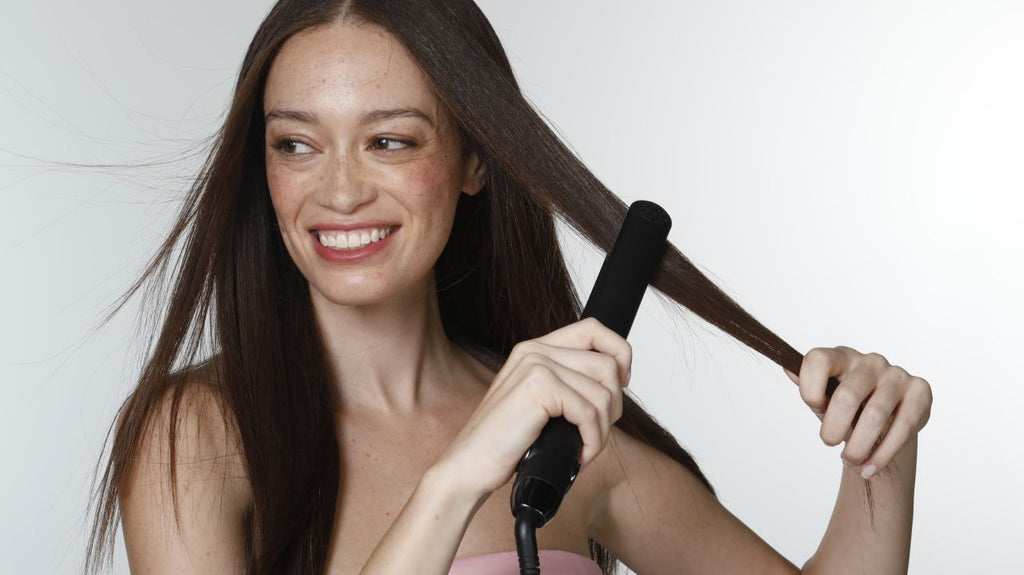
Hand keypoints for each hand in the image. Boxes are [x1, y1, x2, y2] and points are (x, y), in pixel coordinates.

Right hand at [433, 318, 630, 499]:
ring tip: (584, 449)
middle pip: (608, 363)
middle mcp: (536, 350)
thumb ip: (567, 385)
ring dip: (603, 430)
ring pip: (603, 391)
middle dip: (614, 405)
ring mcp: (536, 365)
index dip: (620, 353)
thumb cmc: (504, 442)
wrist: (468, 466)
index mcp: (535, 348)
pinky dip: (592, 441)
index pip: (595, 329)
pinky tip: (578, 456)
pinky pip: (589, 412)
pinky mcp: (538, 387)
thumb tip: (614, 387)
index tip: (620, 385)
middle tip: (596, 433)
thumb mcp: (539, 405)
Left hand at [785, 346, 932, 478]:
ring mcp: (897, 375)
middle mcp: (870, 361)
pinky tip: (869, 468)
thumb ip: (808, 386)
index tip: (814, 408)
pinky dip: (883, 454)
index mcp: (842, 356)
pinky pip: (903, 427)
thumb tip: (787, 366)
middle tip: (828, 443)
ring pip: (875, 416)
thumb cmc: (851, 406)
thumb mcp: (826, 397)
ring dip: (858, 446)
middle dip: (833, 427)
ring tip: (849, 461)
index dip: (809, 389)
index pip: (817, 360)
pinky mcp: (920, 392)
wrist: (889, 418)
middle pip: (847, 395)